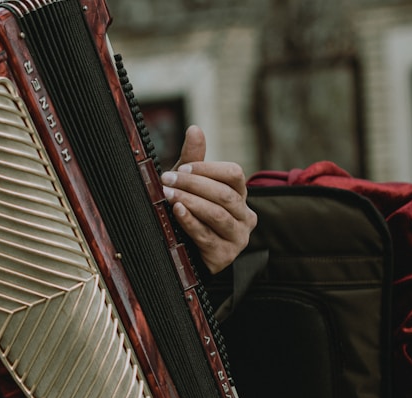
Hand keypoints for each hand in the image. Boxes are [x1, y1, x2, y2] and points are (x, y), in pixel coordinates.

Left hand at [160, 125, 256, 273]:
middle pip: (224, 194)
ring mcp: (238, 237)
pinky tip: (177, 212)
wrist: (188, 255)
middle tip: (167, 179)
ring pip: (217, 214)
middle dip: (193, 184)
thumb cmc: (191, 215)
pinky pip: (207, 236)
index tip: (181, 167)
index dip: (207, 169)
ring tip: (169, 193)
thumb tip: (195, 128)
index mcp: (240, 195)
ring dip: (191, 202)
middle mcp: (245, 215)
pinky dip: (190, 222)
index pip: (234, 174)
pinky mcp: (225, 255)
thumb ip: (194, 160)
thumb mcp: (191, 187)